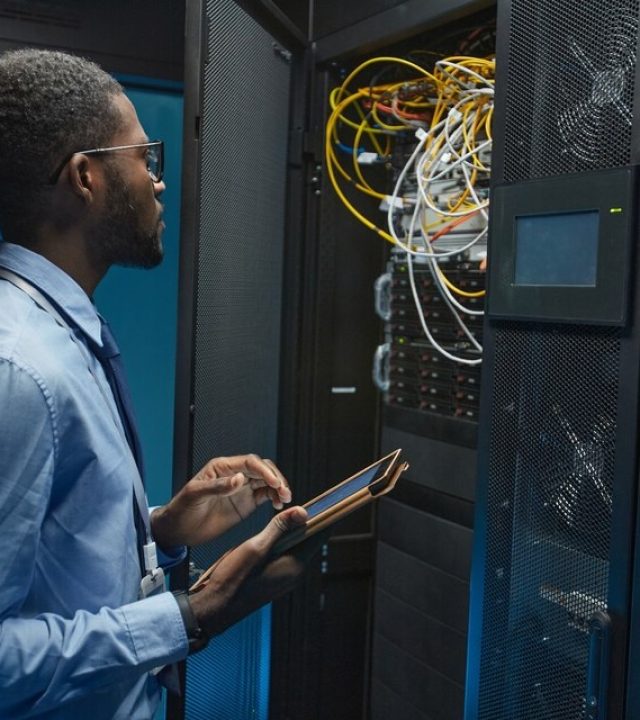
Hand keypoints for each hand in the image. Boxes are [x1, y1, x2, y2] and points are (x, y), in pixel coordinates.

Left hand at [151, 454, 291, 547]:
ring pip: (267, 482)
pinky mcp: (246, 503)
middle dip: (276, 478)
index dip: (264, 470)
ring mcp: (241, 489)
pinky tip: (279, 504)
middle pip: (262, 469)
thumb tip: (239, 479)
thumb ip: (218, 487)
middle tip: (284, 491)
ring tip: (285, 499)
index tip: (274, 482)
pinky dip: (275, 498)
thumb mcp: (195, 495)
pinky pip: (265, 495)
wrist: (178, 530)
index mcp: (222, 467)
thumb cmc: (181, 509)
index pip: (250, 462)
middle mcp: (235, 475)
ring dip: (279, 487)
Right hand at [188, 506, 313, 639]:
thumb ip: (279, 528)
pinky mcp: (275, 578)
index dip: (321, 516)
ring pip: (296, 547)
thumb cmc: (234, 579)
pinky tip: (269, 536)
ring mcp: (285, 578)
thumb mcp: (256, 547)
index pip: (320, 536)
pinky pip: (285, 555)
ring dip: (291, 532)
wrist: (216, 606)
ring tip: (281, 518)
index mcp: (295, 565)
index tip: (318, 501)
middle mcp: (295, 573)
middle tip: (294, 505)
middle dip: (304, 522)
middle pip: (309, 540)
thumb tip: (301, 511)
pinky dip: (282, 543)